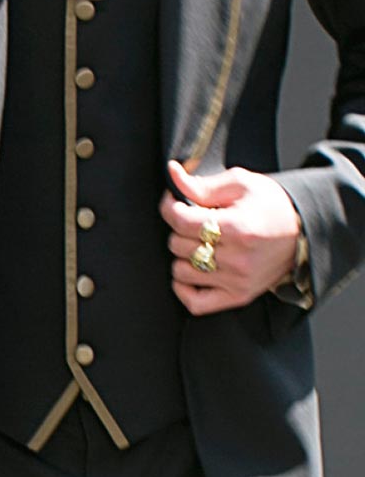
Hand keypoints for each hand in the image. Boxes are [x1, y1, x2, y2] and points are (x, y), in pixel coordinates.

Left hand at [162, 160, 301, 312]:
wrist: (305, 232)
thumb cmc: (273, 205)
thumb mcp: (242, 184)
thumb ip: (203, 184)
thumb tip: (172, 174)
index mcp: (237, 227)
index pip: (180, 221)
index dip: (171, 207)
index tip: (176, 202)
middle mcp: (237, 258)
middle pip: (178, 245)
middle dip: (181, 230)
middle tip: (196, 222)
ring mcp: (237, 281)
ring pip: (180, 272)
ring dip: (183, 256)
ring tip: (201, 244)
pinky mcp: (238, 296)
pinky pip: (194, 302)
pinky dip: (185, 287)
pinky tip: (193, 271)